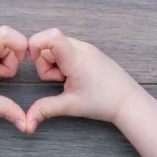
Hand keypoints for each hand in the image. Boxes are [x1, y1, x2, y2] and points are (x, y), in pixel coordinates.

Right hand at [25, 28, 143, 132]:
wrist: (128, 101)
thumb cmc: (103, 102)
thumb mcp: (70, 106)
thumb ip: (45, 109)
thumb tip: (27, 121)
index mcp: (76, 58)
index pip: (51, 36)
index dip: (35, 43)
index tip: (32, 60)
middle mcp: (81, 47)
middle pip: (50, 44)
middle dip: (45, 62)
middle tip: (59, 80)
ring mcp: (87, 48)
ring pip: (58, 47)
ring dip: (55, 63)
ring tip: (68, 80)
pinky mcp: (90, 51)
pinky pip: (68, 49)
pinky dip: (64, 61)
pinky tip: (74, 76)